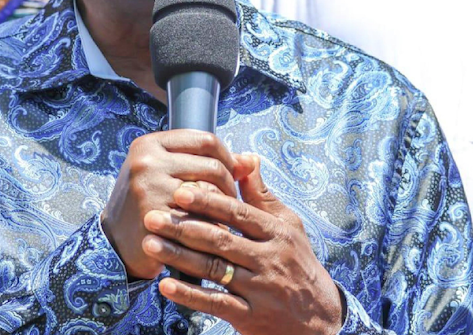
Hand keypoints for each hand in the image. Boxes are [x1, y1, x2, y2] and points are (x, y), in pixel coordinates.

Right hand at [101, 130, 237, 279]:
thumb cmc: (148, 202)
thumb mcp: (166, 171)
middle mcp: (147, 161)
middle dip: (230, 185)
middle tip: (231, 201)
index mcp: (150, 144)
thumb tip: (250, 159)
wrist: (114, 242)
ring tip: (222, 215)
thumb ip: (205, 161)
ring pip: (211, 193)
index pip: (206, 140)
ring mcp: (150, 189)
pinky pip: (202, 220)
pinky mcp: (157, 218)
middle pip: (212, 166)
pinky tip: (211, 233)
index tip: (233, 173)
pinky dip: (213, 227)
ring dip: (224, 207)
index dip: (227, 157)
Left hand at [141, 154, 343, 334]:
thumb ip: (261, 194)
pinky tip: (166, 285)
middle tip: (151, 216)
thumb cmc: (298, 262)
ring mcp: (260, 290)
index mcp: (276, 233)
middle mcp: (268, 260)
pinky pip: (216, 305)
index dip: (207, 202)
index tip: (179, 191)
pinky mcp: (252, 319)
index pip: (237, 213)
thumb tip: (244, 156)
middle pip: (220, 240)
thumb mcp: (288, 226)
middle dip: (182, 227)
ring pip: (213, 270)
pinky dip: (190, 295)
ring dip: (178, 257)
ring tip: (150, 244)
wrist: (322, 322)